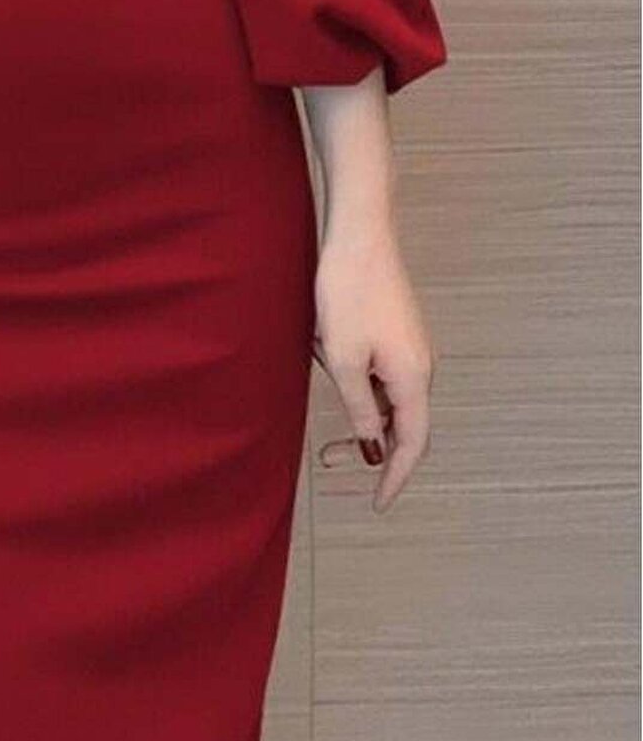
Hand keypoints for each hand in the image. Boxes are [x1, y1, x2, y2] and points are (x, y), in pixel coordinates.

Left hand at [311, 220, 437, 511]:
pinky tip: (325, 353)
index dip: (397, 478)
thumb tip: (371, 446)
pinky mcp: (396, 333)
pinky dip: (356, 381)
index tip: (378, 503)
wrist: (359, 237)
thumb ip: (359, 408)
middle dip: (371, 448)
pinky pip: (379, 373)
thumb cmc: (350, 293)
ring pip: (387, 397)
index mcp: (412, 378)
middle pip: (403, 424)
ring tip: (321, 388)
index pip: (412, 443)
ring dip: (357, 409)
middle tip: (329, 459)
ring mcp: (410, 349)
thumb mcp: (344, 359)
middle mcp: (420, 367)